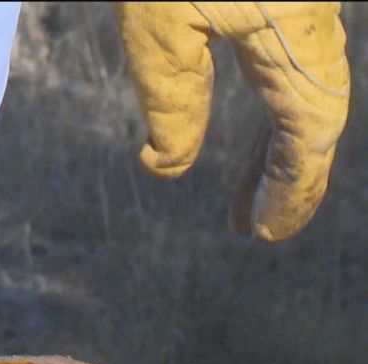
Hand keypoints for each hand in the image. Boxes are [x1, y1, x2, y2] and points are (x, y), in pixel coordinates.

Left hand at [117, 2, 349, 241]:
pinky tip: (253, 134)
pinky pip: (293, 61)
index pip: (309, 128)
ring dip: (278, 146)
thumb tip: (166, 167)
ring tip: (244, 201)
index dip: (291, 187)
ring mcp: (305, 1)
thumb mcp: (156, 25)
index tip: (262, 232)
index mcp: (295, 31)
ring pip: (305, 88)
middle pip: (316, 114)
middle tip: (257, 229)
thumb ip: (170, 97)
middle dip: (289, 178)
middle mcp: (315, 16)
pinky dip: (275, 103)